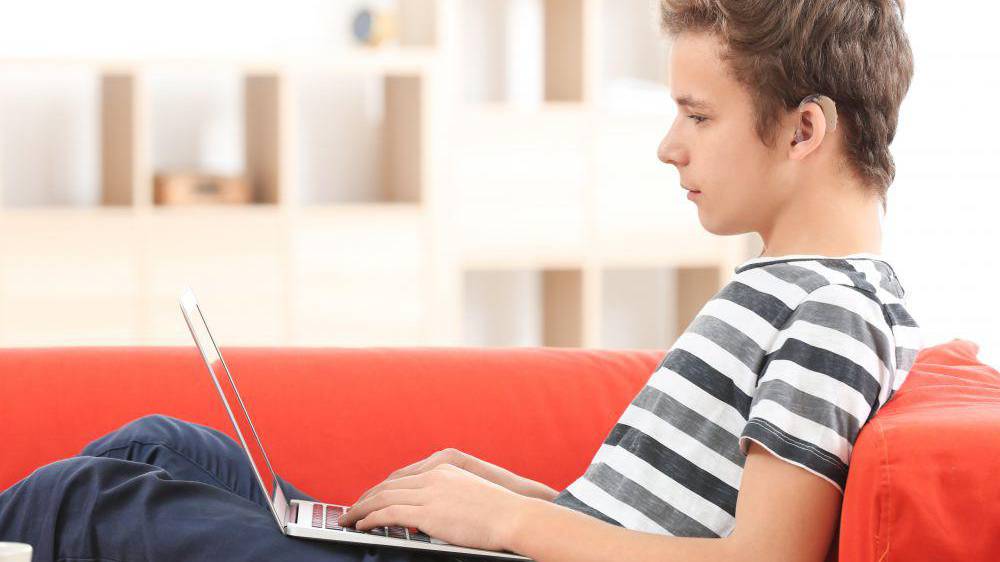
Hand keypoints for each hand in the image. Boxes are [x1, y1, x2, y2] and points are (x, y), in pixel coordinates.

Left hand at [354, 448, 557, 504]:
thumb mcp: (468, 496)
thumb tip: (427, 514)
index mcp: (442, 470)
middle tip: (349, 511)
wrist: (515, 515)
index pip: (400, 479)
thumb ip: (445, 498)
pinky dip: (370, 519)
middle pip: (387, 486)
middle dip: (364, 499)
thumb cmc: (499, 513)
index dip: (379, 490)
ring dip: (360, 510)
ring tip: (347, 520)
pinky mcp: (428, 511)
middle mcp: (432, 477)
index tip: (367, 500)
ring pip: (382, 498)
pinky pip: (389, 513)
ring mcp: (429, 493)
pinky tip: (360, 526)